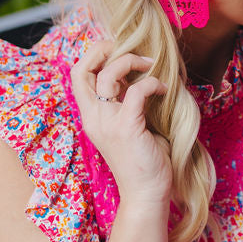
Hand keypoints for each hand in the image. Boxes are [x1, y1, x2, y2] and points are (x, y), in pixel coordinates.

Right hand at [71, 40, 172, 209]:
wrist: (146, 193)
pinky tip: (164, 89)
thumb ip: (127, 102)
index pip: (77, 76)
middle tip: (128, 48)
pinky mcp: (127, 128)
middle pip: (80, 71)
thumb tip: (140, 74)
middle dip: (102, 50)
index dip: (94, 55)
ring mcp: (108, 124)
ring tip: (151, 64)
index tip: (118, 49)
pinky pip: (136, 92)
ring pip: (107, 76)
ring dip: (130, 61)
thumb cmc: (144, 159)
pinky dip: (152, 83)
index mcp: (92, 117)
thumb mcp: (129, 125)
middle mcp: (94, 118)